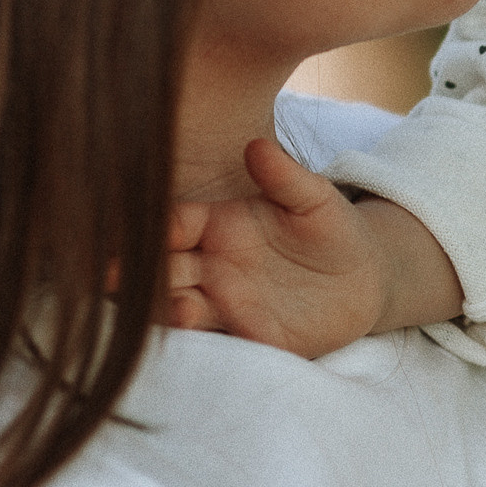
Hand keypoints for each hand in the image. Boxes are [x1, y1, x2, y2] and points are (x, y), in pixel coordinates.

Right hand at [165, 137, 456, 356]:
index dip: (158, 226)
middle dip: (140, 273)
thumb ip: (285, 176)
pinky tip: (211, 336)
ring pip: (181, 307)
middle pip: (164, 269)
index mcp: (217, 225)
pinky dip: (209, 340)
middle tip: (119, 276)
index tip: (145, 229)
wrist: (365, 277)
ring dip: (171, 309)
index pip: (174, 224)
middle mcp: (211, 266)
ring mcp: (226, 303)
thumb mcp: (314, 199)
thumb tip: (257, 146)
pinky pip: (221, 340)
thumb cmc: (332, 229)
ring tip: (180, 307)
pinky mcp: (250, 336)